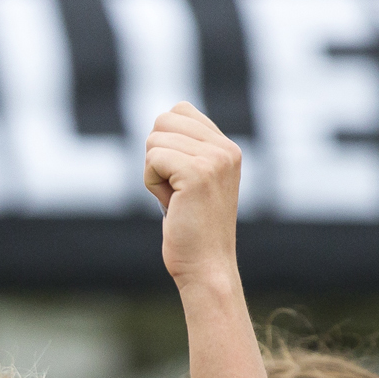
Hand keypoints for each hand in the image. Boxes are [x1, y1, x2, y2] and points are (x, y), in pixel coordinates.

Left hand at [144, 103, 241, 289]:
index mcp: (227, 147)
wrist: (206, 266)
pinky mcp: (198, 173)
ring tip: (176, 201)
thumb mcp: (192, 183)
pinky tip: (170, 205)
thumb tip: (159, 124)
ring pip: (154, 141)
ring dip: (153, 175)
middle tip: (174, 191)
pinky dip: (151, 184)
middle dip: (156, 158)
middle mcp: (225, 148)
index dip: (164, 144)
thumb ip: (185, 151)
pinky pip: (152, 160)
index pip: (179, 111)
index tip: (177, 178)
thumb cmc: (192, 231)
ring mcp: (214, 159)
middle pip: (162, 121)